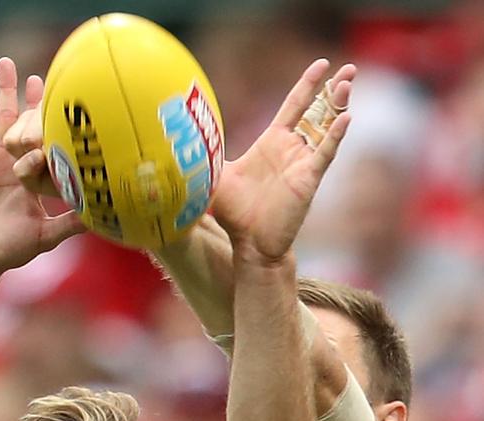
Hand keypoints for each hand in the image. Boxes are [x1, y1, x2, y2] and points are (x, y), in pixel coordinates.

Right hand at [0, 58, 83, 278]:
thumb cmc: (10, 250)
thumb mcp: (45, 235)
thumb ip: (70, 223)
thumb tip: (101, 215)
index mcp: (23, 172)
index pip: (32, 134)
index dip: (36, 110)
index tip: (43, 83)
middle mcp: (1, 162)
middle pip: (4, 118)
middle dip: (7, 91)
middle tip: (9, 63)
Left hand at [211, 59, 354, 263]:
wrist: (248, 244)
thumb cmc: (234, 214)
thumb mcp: (216, 175)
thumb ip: (208, 153)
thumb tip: (184, 139)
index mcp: (272, 142)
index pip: (294, 105)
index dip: (307, 85)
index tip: (321, 64)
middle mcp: (291, 150)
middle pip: (318, 111)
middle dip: (332, 89)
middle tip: (350, 69)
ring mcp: (302, 164)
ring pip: (326, 127)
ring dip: (337, 105)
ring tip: (347, 82)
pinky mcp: (308, 179)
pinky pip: (325, 154)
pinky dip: (335, 136)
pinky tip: (346, 118)